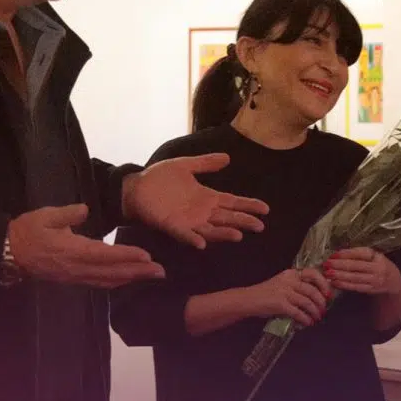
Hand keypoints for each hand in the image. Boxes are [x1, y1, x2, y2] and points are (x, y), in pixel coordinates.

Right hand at [7, 205, 166, 287]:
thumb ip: (68, 213)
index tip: (147, 256)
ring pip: (108, 281)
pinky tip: (127, 279)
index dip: (127, 256)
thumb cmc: (28, 231)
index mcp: (72, 251)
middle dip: (138, 273)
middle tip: (161, 272)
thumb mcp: (46, 216)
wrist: (10, 253)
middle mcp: (77, 268)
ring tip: (151, 275)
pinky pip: (99, 283)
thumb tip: (86, 210)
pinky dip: (117, 282)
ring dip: (131, 279)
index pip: (105, 255)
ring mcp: (75, 277)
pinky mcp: (73, 280)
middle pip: (112, 273)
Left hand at [124, 155, 267, 247]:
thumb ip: (205, 163)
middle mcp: (201, 212)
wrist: (135, 187)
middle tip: (260, 226)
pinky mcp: (172, 226)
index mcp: (206, 197)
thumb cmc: (159, 178)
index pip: (232, 202)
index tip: (265, 209)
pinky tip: (202, 243)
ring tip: (238, 235)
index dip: (248, 205)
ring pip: (210, 229)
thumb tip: (227, 157)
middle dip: (243, 221)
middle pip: (227, 218)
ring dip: (223, 233)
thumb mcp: (185, 166)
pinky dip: (193, 239)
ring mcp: (187, 221)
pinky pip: (184, 235)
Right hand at [245, 268, 333, 326]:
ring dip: (315, 311)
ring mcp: (284, 292)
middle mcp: (289, 281)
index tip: (328, 293)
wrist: (249, 300)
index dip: (323, 283)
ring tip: (317, 317)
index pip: (312, 273)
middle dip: (321, 302)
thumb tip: (317, 296)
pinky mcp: (280, 304)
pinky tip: (308, 322)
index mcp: (291, 274)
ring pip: (307, 302)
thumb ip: (297, 287)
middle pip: (312, 290)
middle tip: (323, 309)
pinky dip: (306, 318)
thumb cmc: (266, 294)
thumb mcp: (282, 284)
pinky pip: (298, 312)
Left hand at [322, 247, 400, 297]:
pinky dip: (344, 285)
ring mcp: (375, 280)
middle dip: (339, 265)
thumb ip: (360, 254)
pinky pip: (355, 287)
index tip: (334, 254)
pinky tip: (334, 282)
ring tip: (327, 273)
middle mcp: (377, 268)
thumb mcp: (375, 256)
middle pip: (356, 266)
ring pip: (354, 278)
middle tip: (326, 264)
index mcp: (378, 256)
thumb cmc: (380, 265)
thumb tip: (338, 253)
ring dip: (339, 276)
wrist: (394, 281)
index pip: (361, 253)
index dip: (347, 253)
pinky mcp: (371, 289)